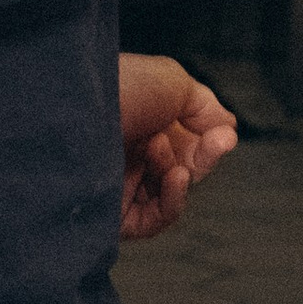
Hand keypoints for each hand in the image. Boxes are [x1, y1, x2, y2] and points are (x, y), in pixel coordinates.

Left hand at [118, 54, 235, 239]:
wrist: (75, 111)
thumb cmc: (120, 88)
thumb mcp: (172, 83)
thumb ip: (204, 106)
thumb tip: (227, 128)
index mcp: (141, 120)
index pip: (186, 142)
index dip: (211, 141)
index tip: (226, 136)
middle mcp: (128, 151)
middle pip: (183, 168)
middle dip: (204, 156)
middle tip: (216, 143)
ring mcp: (119, 182)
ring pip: (170, 196)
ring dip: (183, 175)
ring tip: (167, 152)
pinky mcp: (110, 213)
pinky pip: (152, 221)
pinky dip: (173, 202)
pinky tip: (175, 178)